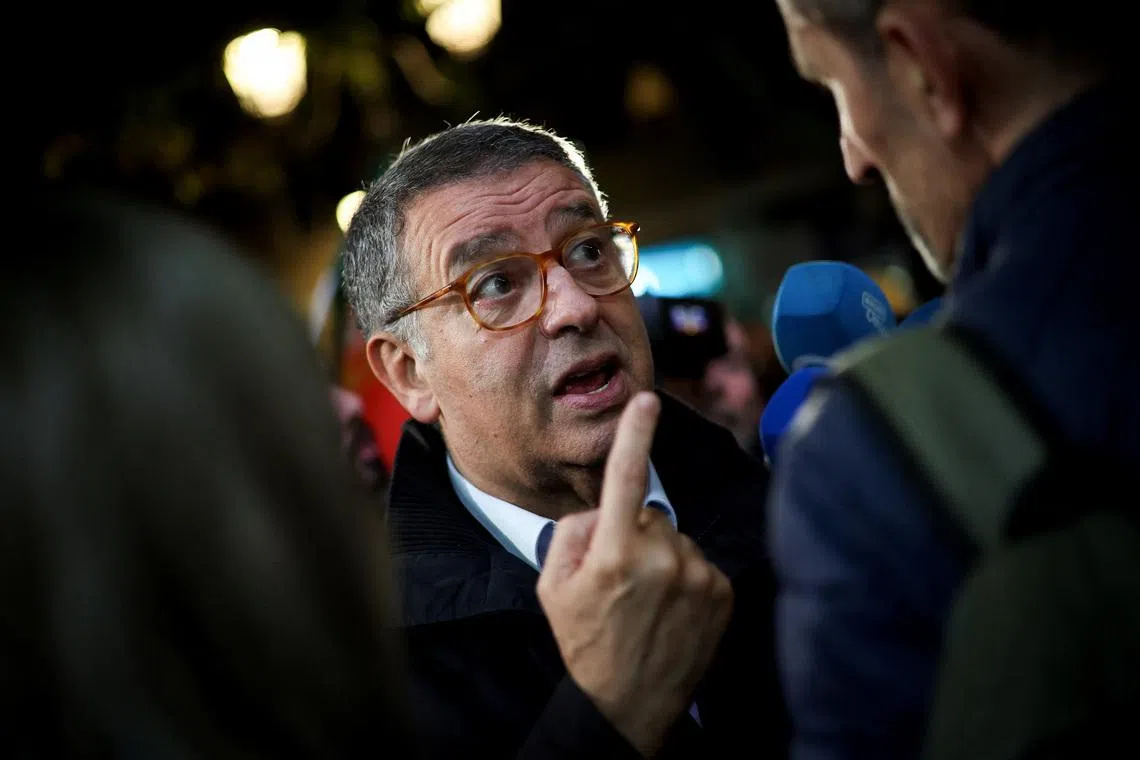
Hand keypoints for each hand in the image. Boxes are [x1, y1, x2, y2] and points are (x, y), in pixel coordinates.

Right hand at [537, 392, 733, 756]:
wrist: (628, 705)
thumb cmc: (585, 642)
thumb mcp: (551, 587)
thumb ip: (572, 532)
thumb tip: (603, 508)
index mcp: (613, 555)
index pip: (626, 480)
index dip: (636, 435)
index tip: (646, 400)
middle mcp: (661, 560)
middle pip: (648, 512)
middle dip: (633, 531)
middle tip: (618, 579)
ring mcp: (697, 576)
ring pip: (675, 536)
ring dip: (661, 555)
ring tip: (646, 600)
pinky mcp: (722, 591)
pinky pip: (698, 559)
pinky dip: (685, 574)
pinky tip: (670, 607)